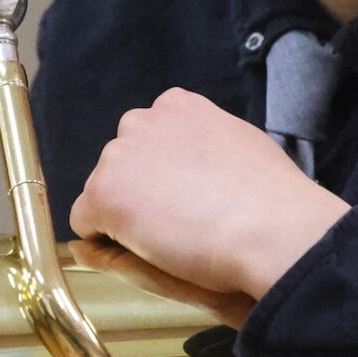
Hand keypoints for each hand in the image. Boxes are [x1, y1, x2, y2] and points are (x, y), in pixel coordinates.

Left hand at [70, 89, 350, 315]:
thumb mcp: (240, 149)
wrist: (271, 228)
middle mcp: (141, 121)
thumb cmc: (270, 198)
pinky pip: (86, 223)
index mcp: (177, 106)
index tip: (192, 196)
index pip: (150, 138)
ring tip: (175, 237)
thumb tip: (184, 158)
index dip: (165, 175)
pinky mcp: (104, 193)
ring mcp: (118, 156)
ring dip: (127, 217)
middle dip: (142, 192)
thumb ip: (205, 144)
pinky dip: (110, 242)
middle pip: (122, 164)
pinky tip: (152, 250)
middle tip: (184, 222)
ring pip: (104, 194)